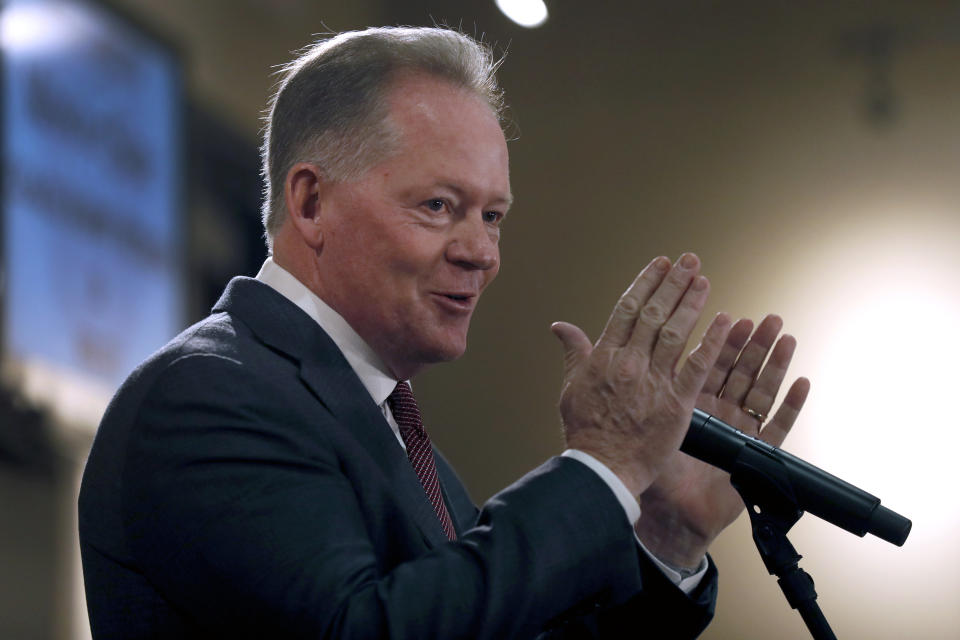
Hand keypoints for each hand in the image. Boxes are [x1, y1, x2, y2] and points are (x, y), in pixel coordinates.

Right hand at [551, 254, 731, 496]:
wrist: (603, 468)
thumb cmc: (586, 431)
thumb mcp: (572, 387)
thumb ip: (574, 353)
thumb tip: (561, 327)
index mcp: (605, 356)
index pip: (628, 308)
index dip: (646, 282)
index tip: (660, 264)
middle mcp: (630, 362)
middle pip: (654, 313)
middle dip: (673, 283)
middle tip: (689, 261)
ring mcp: (654, 381)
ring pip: (677, 332)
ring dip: (691, 302)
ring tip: (703, 280)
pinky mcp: (677, 402)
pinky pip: (698, 366)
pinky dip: (712, 341)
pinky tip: (726, 320)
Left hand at [634, 314, 809, 566]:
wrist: (670, 515)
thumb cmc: (654, 471)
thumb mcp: (642, 421)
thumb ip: (631, 388)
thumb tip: (601, 362)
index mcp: (692, 402)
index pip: (709, 363)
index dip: (721, 340)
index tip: (733, 316)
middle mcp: (718, 412)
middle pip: (740, 371)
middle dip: (754, 344)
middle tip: (769, 318)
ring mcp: (739, 431)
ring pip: (761, 390)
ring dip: (775, 364)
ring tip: (787, 337)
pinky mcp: (756, 454)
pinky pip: (778, 427)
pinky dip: (791, 405)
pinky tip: (802, 382)